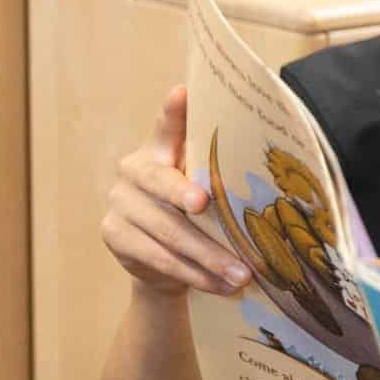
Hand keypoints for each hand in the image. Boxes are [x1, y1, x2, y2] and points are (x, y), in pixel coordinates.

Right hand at [100, 86, 249, 297]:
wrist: (162, 260)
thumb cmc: (195, 212)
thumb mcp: (207, 184)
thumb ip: (221, 168)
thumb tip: (264, 151)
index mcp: (158, 148)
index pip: (166, 125)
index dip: (173, 111)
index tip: (183, 93)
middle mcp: (132, 170)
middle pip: (163, 185)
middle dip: (187, 196)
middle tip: (207, 205)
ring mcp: (120, 204)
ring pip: (167, 231)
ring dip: (208, 256)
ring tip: (242, 274)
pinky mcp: (115, 236)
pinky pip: (159, 259)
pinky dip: (195, 275)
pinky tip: (221, 285)